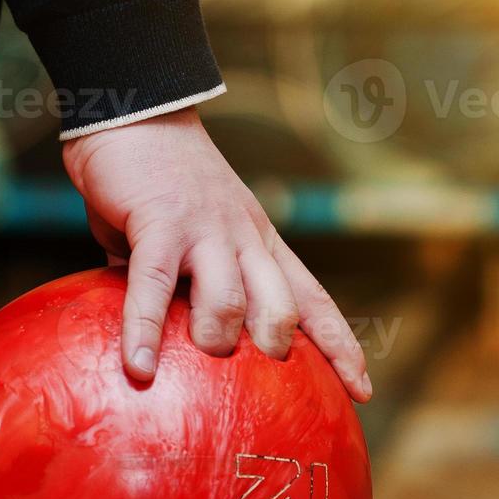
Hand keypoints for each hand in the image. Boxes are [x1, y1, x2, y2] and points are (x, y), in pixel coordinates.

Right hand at [62, 107, 372, 401]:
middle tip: (258, 383)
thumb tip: (165, 336)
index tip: (361, 390)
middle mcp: (246, 238)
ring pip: (231, 302)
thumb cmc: (162, 180)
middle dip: (279, 351)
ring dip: (216, 341)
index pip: (315, 301)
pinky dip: (146, 331)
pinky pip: (156, 287)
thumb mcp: (198, 232)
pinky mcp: (160, 225)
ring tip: (194, 364)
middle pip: (285, 308)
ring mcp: (207, 231)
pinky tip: (138, 368)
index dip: (341, 347)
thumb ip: (190, 281)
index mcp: (262, 242)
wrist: (137, 107)